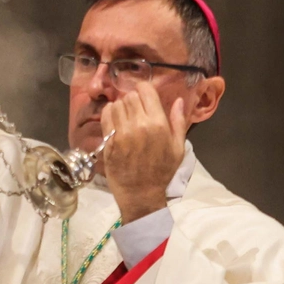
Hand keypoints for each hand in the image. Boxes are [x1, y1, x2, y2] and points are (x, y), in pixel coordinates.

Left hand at [100, 84, 187, 223]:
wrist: (140, 193)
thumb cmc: (162, 171)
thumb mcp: (178, 147)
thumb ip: (178, 121)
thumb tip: (177, 100)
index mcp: (158, 124)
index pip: (145, 91)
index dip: (144, 90)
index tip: (144, 96)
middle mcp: (138, 124)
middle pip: (129, 96)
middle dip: (133, 99)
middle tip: (135, 110)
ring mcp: (121, 133)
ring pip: (116, 104)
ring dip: (120, 107)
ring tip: (125, 116)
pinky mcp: (108, 140)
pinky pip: (105, 116)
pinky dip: (109, 113)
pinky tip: (115, 121)